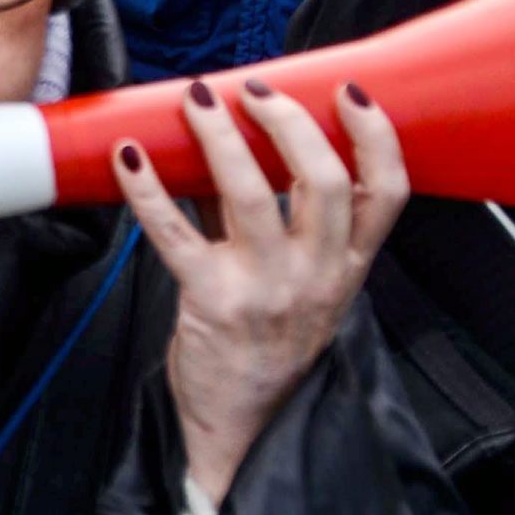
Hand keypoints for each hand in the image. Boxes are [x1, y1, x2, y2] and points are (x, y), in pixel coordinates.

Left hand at [114, 75, 409, 514]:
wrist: (242, 425)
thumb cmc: (267, 344)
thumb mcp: (300, 284)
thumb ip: (273, 218)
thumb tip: (228, 142)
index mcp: (348, 266)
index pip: (386, 193)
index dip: (374, 136)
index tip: (350, 93)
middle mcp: (317, 275)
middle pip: (324, 180)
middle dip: (288, 121)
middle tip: (255, 89)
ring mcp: (267, 289)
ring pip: (251, 194)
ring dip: (219, 136)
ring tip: (198, 99)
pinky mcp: (212, 300)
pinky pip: (175, 232)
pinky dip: (147, 188)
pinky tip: (128, 155)